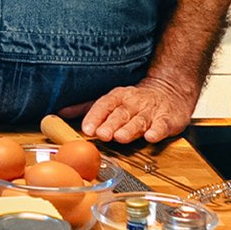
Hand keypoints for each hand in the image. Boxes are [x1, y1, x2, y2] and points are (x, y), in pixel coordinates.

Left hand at [78, 74, 197, 144]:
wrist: (169, 92)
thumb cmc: (135, 101)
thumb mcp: (110, 100)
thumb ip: (87, 108)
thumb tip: (61, 112)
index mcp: (117, 97)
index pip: (103, 105)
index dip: (94, 117)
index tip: (86, 129)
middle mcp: (132, 103)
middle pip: (119, 114)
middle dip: (110, 124)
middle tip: (101, 134)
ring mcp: (150, 111)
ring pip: (138, 120)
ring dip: (129, 129)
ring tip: (120, 137)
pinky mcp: (167, 119)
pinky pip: (162, 125)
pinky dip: (156, 131)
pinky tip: (151, 137)